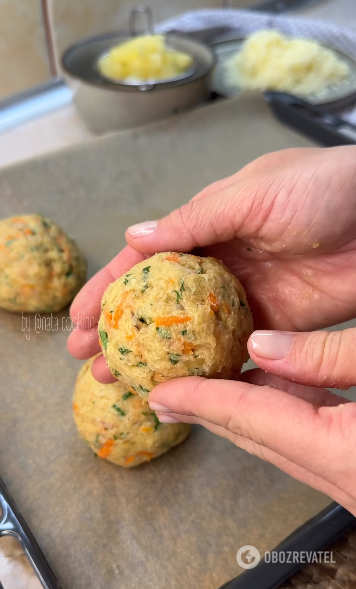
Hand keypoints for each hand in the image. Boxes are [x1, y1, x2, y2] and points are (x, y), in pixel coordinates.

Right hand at [68, 146, 355, 381]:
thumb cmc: (323, 189)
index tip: (78, 319)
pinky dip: (205, 370)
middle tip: (88, 361)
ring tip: (120, 380)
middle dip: (121, 330)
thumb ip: (195, 220)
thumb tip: (133, 237)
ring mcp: (245, 298)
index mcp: (208, 225)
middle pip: (159, 303)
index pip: (146, 259)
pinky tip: (180, 387)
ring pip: (188, 334)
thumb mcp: (252, 195)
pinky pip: (232, 352)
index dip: (109, 288)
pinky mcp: (276, 325)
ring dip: (155, 357)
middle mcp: (220, 263)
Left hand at [148, 353, 355, 514]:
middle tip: (162, 399)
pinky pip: (305, 438)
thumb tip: (260, 346)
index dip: (200, 401)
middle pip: (254, 438)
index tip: (161, 393)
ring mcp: (351, 477)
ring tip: (199, 393)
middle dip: (203, 413)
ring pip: (278, 440)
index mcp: (345, 452)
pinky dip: (275, 411)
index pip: (251, 420)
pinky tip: (262, 389)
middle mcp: (343, 477)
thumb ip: (327, 357)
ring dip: (236, 412)